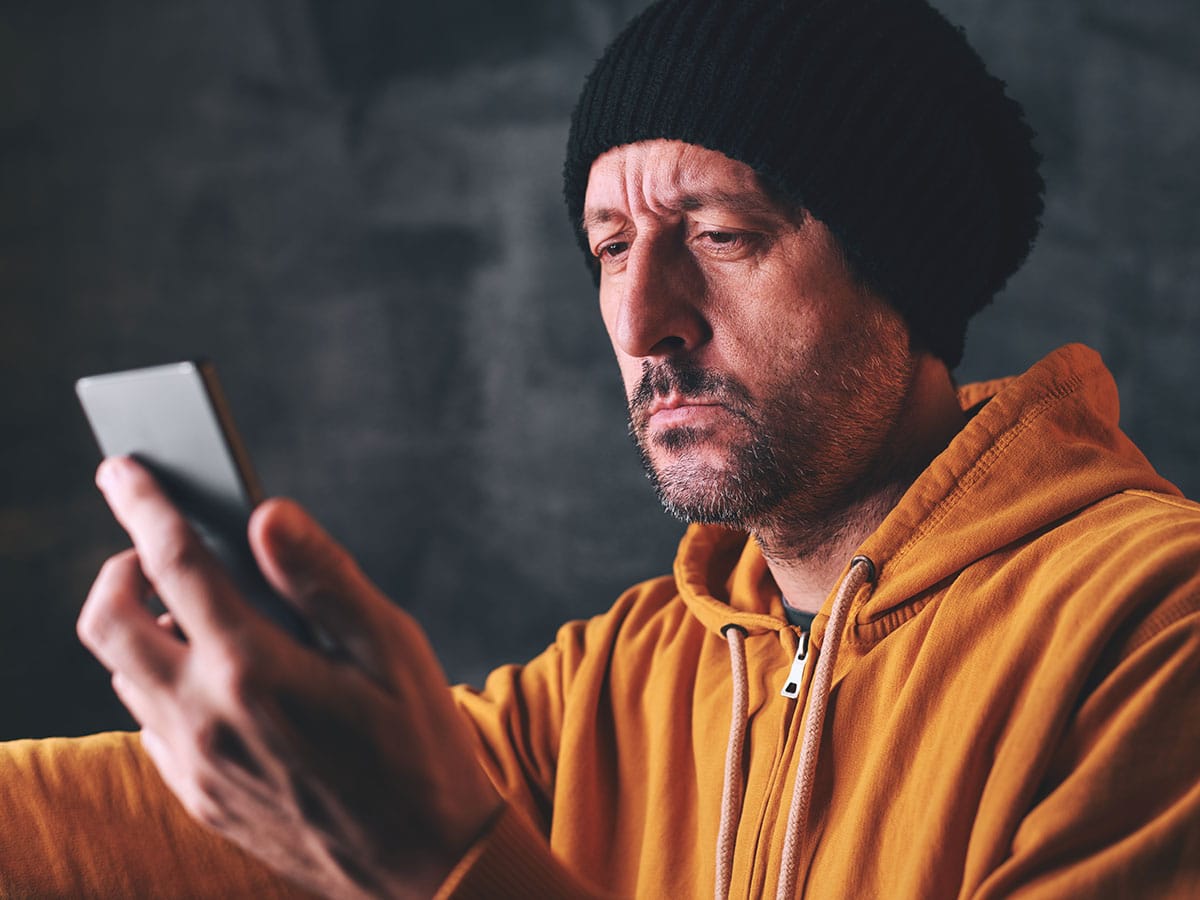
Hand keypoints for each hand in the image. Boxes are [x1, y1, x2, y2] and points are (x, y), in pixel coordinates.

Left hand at [77, 457, 501, 898]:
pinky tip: (217, 675)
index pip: (173, 563)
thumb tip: (266, 513)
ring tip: (198, 609)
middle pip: (108, 620)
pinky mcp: (196, 796)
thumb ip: (323, 578)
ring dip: (140, 625)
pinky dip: (159, 678)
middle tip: (160, 548)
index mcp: (254, 668)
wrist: (423, 864)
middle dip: (119, 567)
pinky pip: (147, 722)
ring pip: (120, 672)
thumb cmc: (420, 744)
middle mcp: (205, 717)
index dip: (143, 504)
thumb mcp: (393, 649)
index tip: (123, 467)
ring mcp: (193, 764)